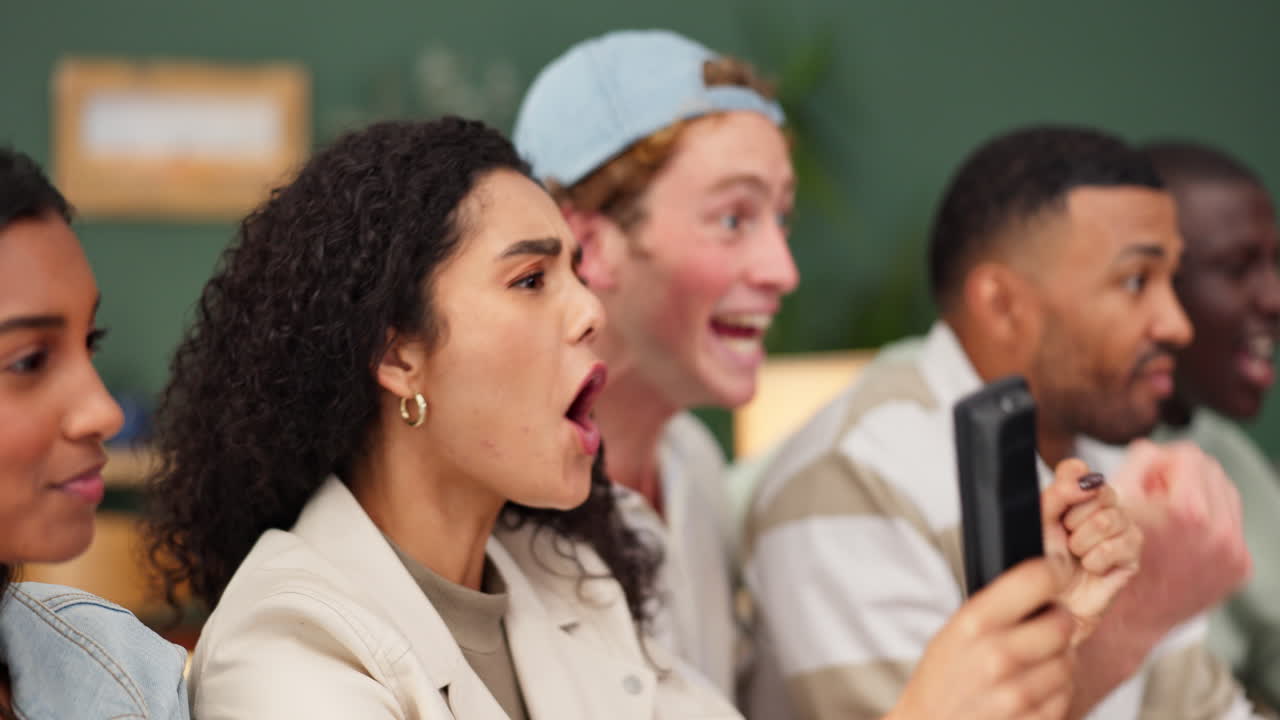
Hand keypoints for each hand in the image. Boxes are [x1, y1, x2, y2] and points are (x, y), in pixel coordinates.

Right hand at [889, 559, 1074, 719]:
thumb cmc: (941, 681)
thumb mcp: (953, 632)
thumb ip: (996, 607)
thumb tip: (1045, 581)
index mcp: (974, 623)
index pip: (1036, 580)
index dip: (1054, 572)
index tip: (1057, 573)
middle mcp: (997, 656)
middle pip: (1062, 623)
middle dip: (1057, 622)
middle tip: (1044, 626)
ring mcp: (1016, 694)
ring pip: (1068, 661)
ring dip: (1057, 660)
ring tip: (1031, 665)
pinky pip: (1066, 695)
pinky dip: (1055, 692)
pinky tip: (1031, 691)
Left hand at [1041, 458, 1141, 644]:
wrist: (1051, 603)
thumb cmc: (1042, 564)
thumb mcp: (1040, 523)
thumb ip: (1057, 493)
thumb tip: (1086, 479)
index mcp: (1073, 496)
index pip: (1078, 469)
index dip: (1071, 483)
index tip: (1062, 501)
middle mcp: (1100, 508)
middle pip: (1101, 491)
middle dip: (1075, 518)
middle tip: (1066, 537)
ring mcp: (1120, 530)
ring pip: (1111, 519)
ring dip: (1084, 541)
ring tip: (1076, 555)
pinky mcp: (1132, 556)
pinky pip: (1121, 545)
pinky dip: (1098, 559)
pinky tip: (1090, 568)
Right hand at [1108, 440, 1250, 630]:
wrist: (1130, 617)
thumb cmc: (1111, 558)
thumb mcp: (1115, 502)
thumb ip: (1139, 461)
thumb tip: (1157, 449)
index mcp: (1188, 512)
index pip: (1188, 455)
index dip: (1161, 462)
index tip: (1145, 480)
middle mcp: (1221, 533)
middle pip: (1211, 470)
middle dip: (1183, 476)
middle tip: (1156, 495)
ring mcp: (1235, 553)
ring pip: (1227, 494)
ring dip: (1200, 496)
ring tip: (1170, 516)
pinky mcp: (1242, 568)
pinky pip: (1232, 525)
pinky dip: (1210, 523)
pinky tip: (1183, 538)